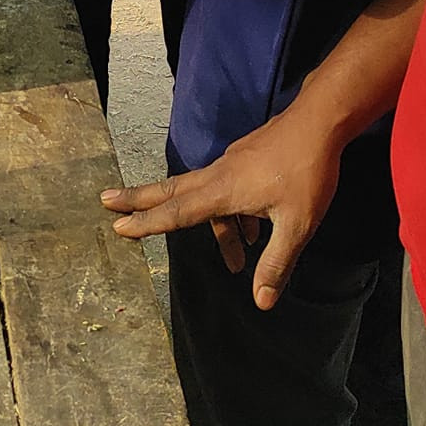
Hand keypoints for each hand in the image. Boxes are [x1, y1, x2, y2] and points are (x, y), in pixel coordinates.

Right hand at [99, 90, 345, 309]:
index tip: (117, 226)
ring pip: (205, 195)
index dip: (147, 222)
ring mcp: (231, 163)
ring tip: (236, 260)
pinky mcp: (245, 159)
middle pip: (172, 191)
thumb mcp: (297, 225)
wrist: (319, 123)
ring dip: (212, 227)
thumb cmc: (307, 174)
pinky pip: (226, 189)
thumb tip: (261, 303)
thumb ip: (276, 264)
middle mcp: (219, 174)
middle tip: (105, 201)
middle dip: (140, 199)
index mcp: (223, 190)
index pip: (177, 212)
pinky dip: (231, 214)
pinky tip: (256, 230)